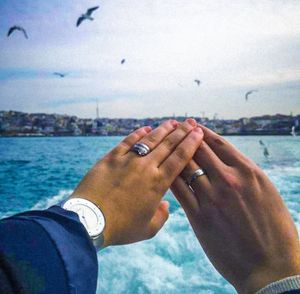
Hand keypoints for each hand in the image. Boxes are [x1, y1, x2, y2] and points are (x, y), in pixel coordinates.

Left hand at [70, 119, 202, 247]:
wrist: (89, 220)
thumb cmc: (120, 228)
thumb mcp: (147, 229)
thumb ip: (161, 216)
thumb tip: (166, 204)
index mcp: (158, 184)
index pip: (179, 158)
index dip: (190, 144)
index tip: (198, 133)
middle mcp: (146, 168)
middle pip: (168, 145)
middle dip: (182, 132)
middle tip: (191, 122)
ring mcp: (128, 161)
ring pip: (150, 140)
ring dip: (163, 130)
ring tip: (172, 122)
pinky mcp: (111, 158)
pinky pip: (128, 142)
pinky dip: (138, 134)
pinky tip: (146, 128)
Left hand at [171, 126, 299, 293]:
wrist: (270, 266)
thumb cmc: (274, 229)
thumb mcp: (266, 192)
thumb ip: (244, 173)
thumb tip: (226, 161)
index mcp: (247, 172)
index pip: (218, 144)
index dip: (202, 132)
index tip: (192, 124)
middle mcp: (228, 180)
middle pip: (199, 151)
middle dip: (184, 136)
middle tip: (175, 126)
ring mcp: (212, 198)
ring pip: (186, 167)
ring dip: (174, 152)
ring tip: (165, 142)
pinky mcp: (199, 217)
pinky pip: (179, 190)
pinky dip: (171, 177)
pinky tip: (164, 169)